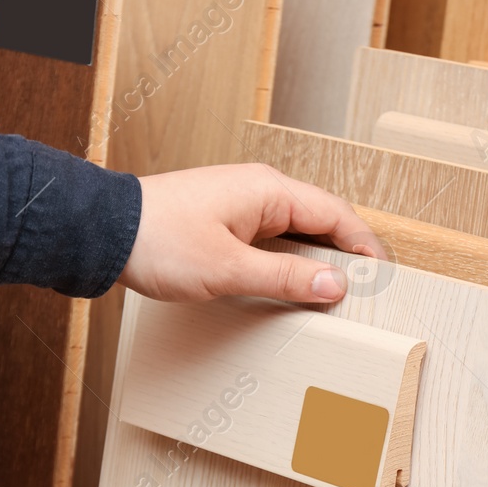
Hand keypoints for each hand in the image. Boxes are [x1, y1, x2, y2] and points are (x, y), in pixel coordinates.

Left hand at [119, 163, 383, 303]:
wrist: (104, 233)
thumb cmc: (159, 242)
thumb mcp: (229, 270)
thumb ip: (286, 279)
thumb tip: (335, 285)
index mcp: (269, 191)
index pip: (336, 215)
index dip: (364, 246)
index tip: (383, 276)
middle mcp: (259, 190)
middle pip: (319, 221)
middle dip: (344, 255)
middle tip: (363, 292)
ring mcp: (240, 204)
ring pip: (294, 232)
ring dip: (313, 261)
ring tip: (330, 295)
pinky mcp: (223, 221)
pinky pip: (270, 239)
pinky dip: (286, 262)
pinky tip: (287, 287)